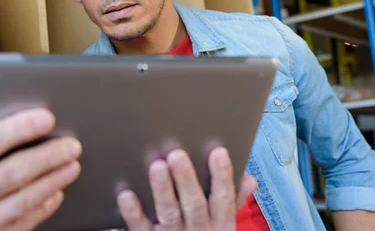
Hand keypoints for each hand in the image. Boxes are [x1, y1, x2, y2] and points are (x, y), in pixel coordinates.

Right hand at [0, 98, 81, 230]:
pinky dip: (44, 206)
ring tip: (72, 164)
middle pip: (14, 172)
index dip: (20, 128)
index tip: (47, 117)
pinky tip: (56, 192)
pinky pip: (25, 223)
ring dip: (54, 179)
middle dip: (49, 155)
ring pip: (25, 199)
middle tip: (73, 144)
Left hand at [117, 148, 255, 230]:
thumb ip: (233, 202)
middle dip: (186, 180)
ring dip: (163, 191)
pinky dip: (134, 213)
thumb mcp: (224, 226)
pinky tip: (127, 195)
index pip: (224, 201)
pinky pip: (142, 229)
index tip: (218, 152)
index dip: (222, 177)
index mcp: (220, 228)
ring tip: (157, 167)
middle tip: (176, 155)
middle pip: (194, 206)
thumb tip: (248, 179)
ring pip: (170, 216)